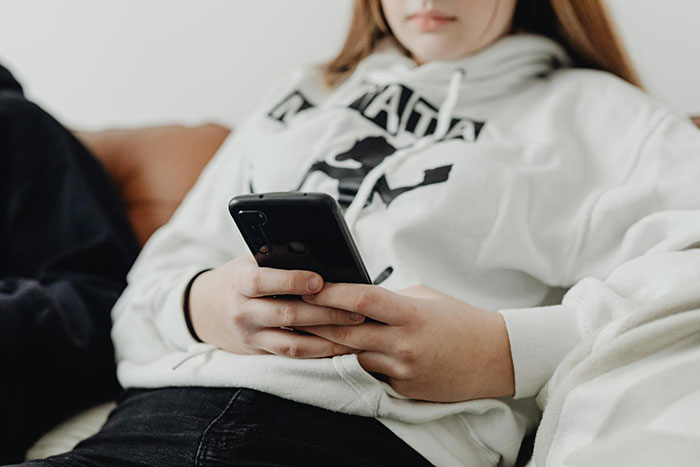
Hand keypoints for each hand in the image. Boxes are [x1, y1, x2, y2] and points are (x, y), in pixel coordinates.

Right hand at [188, 255, 364, 356]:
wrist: (204, 310)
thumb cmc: (237, 279)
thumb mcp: (248, 263)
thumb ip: (275, 260)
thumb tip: (317, 255)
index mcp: (240, 283)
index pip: (264, 282)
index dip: (292, 281)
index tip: (319, 280)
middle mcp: (244, 312)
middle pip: (286, 315)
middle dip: (324, 313)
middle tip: (356, 310)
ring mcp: (251, 337)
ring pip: (292, 343)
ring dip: (327, 339)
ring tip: (356, 332)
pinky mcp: (259, 353)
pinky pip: (292, 356)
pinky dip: (318, 353)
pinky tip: (341, 347)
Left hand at [299, 284, 514, 401]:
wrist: (495, 358)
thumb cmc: (461, 321)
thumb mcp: (425, 298)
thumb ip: (390, 300)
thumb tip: (358, 299)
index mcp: (411, 314)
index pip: (363, 301)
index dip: (332, 293)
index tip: (311, 287)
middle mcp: (404, 344)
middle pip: (348, 332)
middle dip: (316, 321)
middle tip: (291, 311)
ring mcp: (403, 370)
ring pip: (353, 355)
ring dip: (330, 344)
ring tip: (305, 331)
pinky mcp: (403, 389)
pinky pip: (371, 374)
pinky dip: (357, 362)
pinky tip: (340, 353)